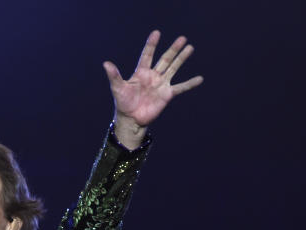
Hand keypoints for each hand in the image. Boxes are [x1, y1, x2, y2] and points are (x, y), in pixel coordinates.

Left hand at [103, 30, 202, 148]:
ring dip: (182, 59)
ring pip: (173, 68)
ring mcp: (161, 84)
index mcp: (141, 72)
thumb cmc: (123, 103)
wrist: (131, 119)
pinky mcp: (167, 95)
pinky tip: (200, 78)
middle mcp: (153, 76)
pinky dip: (190, 83)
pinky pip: (181, 87)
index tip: (156, 33)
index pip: (147, 55)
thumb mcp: (118, 88)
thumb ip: (114, 76)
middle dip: (173, 49)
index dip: (151, 44)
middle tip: (182, 38)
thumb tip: (106, 64)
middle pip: (165, 59)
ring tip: (190, 48)